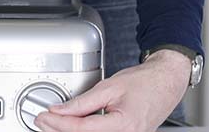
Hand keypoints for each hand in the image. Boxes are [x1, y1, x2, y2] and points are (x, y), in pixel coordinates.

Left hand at [34, 50, 190, 131]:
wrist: (166, 82)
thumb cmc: (145, 82)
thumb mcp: (109, 86)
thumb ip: (83, 101)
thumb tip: (61, 110)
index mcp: (123, 124)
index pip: (82, 128)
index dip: (59, 123)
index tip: (44, 117)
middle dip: (59, 131)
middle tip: (42, 121)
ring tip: (53, 123)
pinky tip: (71, 126)